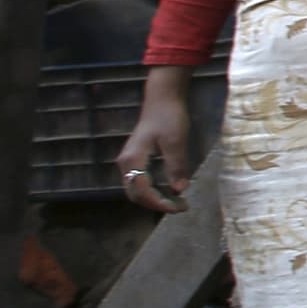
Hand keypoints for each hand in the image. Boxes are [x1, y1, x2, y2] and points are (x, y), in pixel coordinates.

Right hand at [116, 69, 194, 214]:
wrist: (162, 99)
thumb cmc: (169, 117)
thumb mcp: (176, 141)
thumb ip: (176, 166)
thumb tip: (179, 190)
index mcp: (132, 159)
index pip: (143, 191)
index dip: (160, 203)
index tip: (180, 207)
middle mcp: (125, 163)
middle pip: (136, 195)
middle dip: (156, 204)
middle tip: (181, 207)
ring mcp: (128, 162)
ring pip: (136, 190)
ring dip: (154, 199)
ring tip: (177, 202)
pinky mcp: (134, 160)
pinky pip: (139, 182)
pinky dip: (152, 191)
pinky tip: (169, 191)